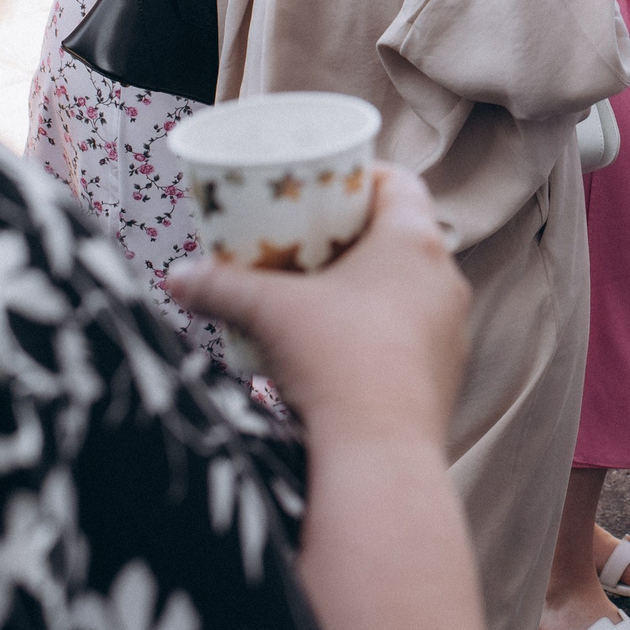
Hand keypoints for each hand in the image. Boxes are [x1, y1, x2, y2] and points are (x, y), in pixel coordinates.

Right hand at [168, 166, 467, 447]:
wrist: (380, 451)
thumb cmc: (334, 361)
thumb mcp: (268, 313)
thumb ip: (220, 286)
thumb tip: (177, 277)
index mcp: (415, 241)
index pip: (399, 183)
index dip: (361, 177)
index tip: (325, 189)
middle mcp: (445, 276)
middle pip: (403, 234)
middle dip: (356, 235)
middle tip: (310, 241)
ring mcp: (452, 327)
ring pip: (412, 286)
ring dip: (372, 284)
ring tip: (323, 295)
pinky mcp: (448, 371)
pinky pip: (417, 332)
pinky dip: (384, 329)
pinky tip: (346, 347)